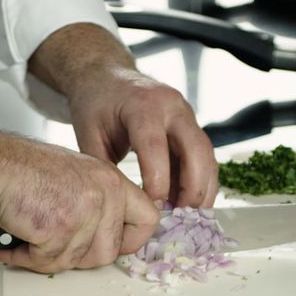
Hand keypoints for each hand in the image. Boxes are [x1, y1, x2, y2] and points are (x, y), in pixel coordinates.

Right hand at [0, 139, 157, 273]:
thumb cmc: (26, 169)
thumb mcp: (79, 176)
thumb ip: (99, 204)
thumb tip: (104, 236)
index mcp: (112, 181)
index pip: (148, 220)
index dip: (131, 241)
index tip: (115, 246)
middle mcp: (104, 195)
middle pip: (108, 252)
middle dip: (79, 258)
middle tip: (57, 247)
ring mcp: (83, 212)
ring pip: (76, 261)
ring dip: (48, 258)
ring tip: (30, 242)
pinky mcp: (59, 228)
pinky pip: (48, 261)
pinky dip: (27, 258)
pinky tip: (16, 244)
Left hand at [27, 23, 217, 207]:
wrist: (106, 78)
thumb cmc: (95, 106)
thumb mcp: (89, 135)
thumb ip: (105, 168)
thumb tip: (123, 206)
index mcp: (142, 105)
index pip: (155, 145)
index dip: (158, 179)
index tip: (153, 208)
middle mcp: (171, 106)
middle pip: (196, 148)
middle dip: (192, 188)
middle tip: (182, 218)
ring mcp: (185, 114)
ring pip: (206, 154)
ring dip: (203, 187)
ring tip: (190, 216)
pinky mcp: (189, 126)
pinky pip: (202, 155)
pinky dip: (198, 180)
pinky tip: (188, 203)